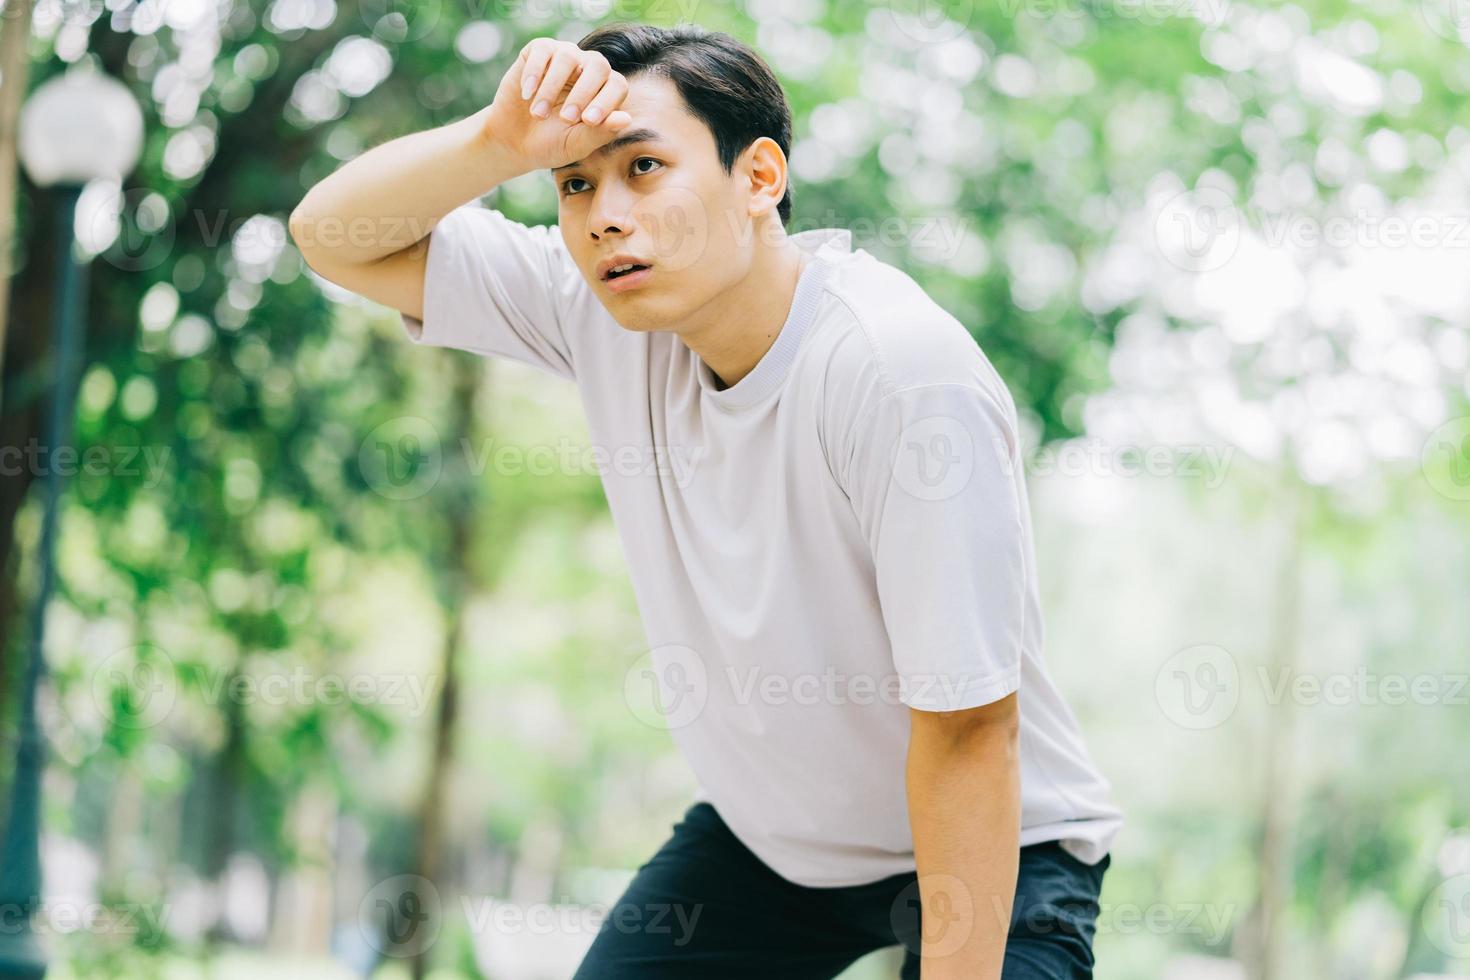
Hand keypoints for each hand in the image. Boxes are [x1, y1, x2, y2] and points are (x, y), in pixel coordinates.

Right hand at [483, 37, 633, 172]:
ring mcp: (564, 56)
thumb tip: (626, 119)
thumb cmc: (551, 144)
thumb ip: (600, 132)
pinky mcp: (538, 51)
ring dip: (553, 88)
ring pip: (568, 57)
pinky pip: (542, 50)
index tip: (588, 122)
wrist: (514, 141)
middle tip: (567, 119)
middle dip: (583, 93)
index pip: (617, 86)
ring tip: (539, 114)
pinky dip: (534, 73)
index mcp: (604, 90)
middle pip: (598, 65)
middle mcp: (587, 68)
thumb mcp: (576, 144)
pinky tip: (527, 94)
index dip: (606, 101)